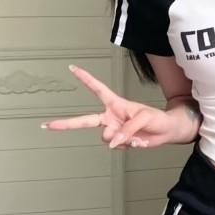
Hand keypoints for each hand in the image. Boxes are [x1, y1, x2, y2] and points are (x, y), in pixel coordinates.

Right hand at [41, 65, 180, 148]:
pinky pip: (117, 146)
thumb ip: (127, 129)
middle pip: (85, 120)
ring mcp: (114, 130)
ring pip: (105, 137)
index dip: (85, 78)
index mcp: (115, 104)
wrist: (167, 131)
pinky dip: (127, 145)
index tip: (72, 68)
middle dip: (66, 123)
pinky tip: (137, 140)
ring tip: (134, 135)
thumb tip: (112, 141)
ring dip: (118, 138)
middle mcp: (111, 116)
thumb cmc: (156, 118)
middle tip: (48, 125)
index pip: (98, 89)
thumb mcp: (145, 117)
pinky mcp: (119, 142)